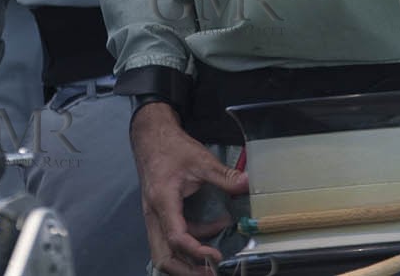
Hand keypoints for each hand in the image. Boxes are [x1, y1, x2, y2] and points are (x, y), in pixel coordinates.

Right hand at [130, 102, 247, 275]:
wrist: (152, 138)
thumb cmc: (172, 148)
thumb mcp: (200, 159)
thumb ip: (224, 175)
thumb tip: (247, 183)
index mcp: (163, 200)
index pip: (176, 237)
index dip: (196, 251)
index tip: (216, 256)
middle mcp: (154, 214)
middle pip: (163, 256)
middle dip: (186, 271)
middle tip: (211, 273)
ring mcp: (154, 217)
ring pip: (163, 252)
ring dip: (187, 261)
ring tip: (213, 260)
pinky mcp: (159, 217)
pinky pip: (171, 240)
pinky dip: (190, 244)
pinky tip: (212, 233)